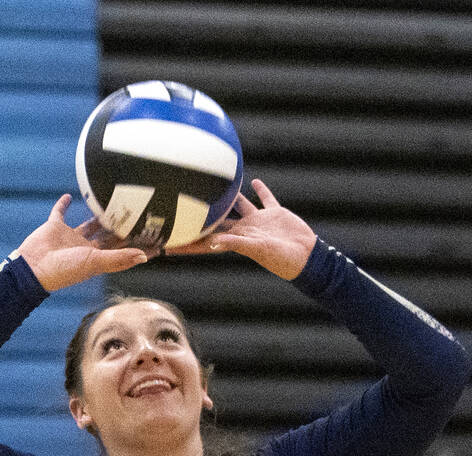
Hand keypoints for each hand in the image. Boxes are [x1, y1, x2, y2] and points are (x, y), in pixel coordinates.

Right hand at [15, 195, 147, 291]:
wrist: (34, 268)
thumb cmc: (64, 270)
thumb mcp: (95, 262)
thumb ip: (119, 258)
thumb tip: (143, 257)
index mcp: (96, 257)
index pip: (121, 250)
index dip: (137, 247)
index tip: (154, 241)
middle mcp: (85, 247)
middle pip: (108, 236)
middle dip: (122, 228)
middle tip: (139, 216)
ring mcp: (69, 237)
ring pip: (89, 224)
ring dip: (99, 215)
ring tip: (113, 203)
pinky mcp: (54, 226)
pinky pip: (60, 212)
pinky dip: (63, 204)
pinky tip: (70, 196)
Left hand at [166, 179, 316, 279]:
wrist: (305, 256)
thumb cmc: (281, 258)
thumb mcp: (256, 250)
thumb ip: (235, 243)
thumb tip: (214, 242)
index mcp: (235, 239)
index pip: (206, 240)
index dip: (187, 242)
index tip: (166, 242)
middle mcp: (243, 229)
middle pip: (217, 222)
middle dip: (200, 219)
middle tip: (183, 209)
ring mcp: (259, 221)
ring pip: (239, 206)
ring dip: (228, 198)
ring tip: (214, 186)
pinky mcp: (274, 214)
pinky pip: (265, 199)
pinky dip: (260, 191)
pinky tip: (253, 181)